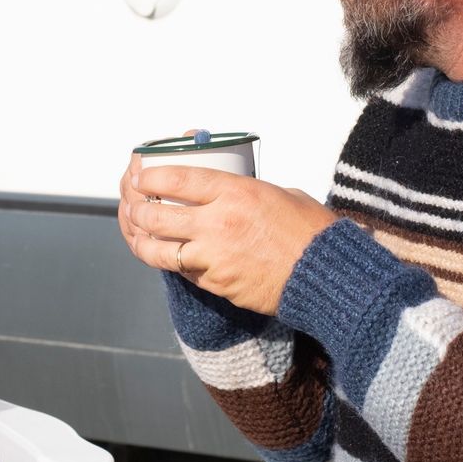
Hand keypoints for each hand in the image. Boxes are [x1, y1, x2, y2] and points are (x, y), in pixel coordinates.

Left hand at [118, 162, 337, 314]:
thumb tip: (227, 189)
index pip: (176, 179)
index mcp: (235, 194)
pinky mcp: (216, 284)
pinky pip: (183, 273)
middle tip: (136, 207)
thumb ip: (246, 192)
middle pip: (157, 215)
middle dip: (138, 210)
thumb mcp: (280, 193)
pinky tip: (169, 256)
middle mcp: (218, 224)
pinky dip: (172, 264)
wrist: (327, 275)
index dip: (150, 177)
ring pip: (158, 251)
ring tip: (140, 235)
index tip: (141, 177)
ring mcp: (214, 258)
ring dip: (142, 242)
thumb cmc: (310, 231)